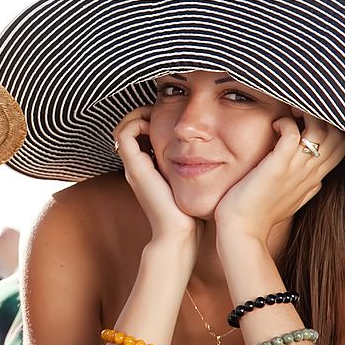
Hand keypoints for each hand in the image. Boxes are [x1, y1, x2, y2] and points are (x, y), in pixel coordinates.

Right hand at [114, 107, 202, 244]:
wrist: (179, 235)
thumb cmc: (192, 214)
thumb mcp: (196, 185)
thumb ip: (199, 168)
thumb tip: (220, 153)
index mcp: (149, 170)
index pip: (141, 134)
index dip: (153, 118)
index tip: (176, 113)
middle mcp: (137, 167)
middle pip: (130, 128)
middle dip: (147, 113)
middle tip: (169, 108)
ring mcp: (133, 167)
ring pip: (124, 127)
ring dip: (140, 114)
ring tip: (162, 111)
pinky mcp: (135, 168)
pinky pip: (125, 133)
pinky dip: (138, 121)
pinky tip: (160, 122)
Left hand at [214, 110, 344, 241]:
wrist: (242, 231)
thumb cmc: (261, 215)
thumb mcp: (293, 200)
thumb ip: (307, 188)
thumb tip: (318, 182)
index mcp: (314, 178)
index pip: (342, 145)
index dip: (333, 127)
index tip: (311, 120)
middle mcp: (310, 172)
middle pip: (338, 134)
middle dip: (323, 115)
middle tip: (300, 110)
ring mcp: (296, 169)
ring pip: (322, 130)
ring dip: (306, 113)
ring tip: (289, 112)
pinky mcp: (277, 167)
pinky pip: (292, 133)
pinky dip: (286, 122)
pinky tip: (274, 125)